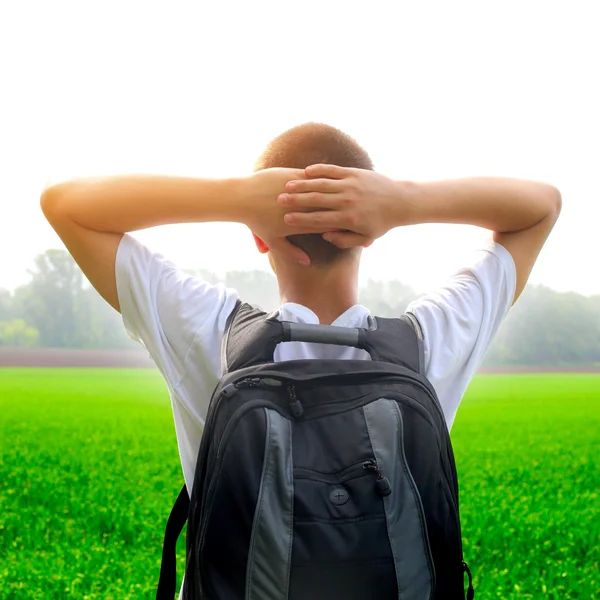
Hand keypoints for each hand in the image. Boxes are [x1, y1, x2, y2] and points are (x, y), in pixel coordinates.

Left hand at [242, 168, 343, 264]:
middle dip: (338, 208)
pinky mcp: (291, 175)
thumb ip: (291, 253)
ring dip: (331, 191)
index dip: (337, 225)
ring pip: (320, 190)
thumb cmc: (256, 222)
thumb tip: (307, 262)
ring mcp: (296, 190)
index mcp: (298, 224)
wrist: (241, 198)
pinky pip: (311, 177)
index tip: (346, 224)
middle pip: (326, 208)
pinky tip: (329, 178)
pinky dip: (319, 179)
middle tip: (351, 207)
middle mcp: (299, 207)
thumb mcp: (273, 242)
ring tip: (343, 191)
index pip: (325, 224)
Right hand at [277, 164, 409, 247]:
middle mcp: (348, 201)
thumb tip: (325, 236)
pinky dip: (318, 171)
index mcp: (349, 219)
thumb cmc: (381, 223)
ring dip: (303, 185)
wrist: (401, 201)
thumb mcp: (364, 238)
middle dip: (296, 200)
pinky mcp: (354, 173)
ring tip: (287, 186)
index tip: (285, 219)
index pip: (319, 220)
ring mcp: (350, 185)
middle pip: (316, 201)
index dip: (301, 220)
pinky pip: (332, 171)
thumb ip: (343, 240)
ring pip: (322, 184)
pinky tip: (305, 172)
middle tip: (279, 201)